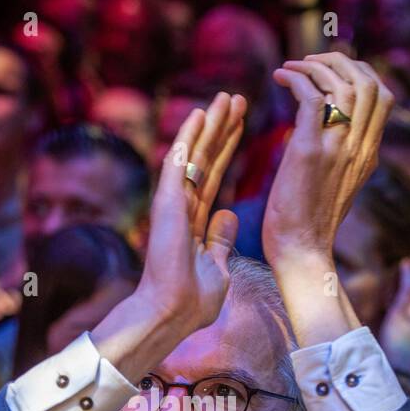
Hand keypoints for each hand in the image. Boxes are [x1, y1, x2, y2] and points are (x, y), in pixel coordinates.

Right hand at [134, 91, 245, 332]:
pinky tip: (200, 113)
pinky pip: (179, 162)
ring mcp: (173, 202)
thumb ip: (220, 239)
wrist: (172, 313)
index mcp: (194, 219)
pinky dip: (189, 137)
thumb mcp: (217, 266)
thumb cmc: (192, 301)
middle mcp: (182, 205)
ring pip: (194, 153)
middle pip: (206, 157)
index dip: (228, 147)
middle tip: (237, 98)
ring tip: (226, 97)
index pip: (214, 174)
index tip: (241, 124)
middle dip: (222, 127)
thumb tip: (228, 215)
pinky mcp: (167, 201)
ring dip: (210, 124)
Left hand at [263, 53, 394, 266]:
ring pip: (343, 84)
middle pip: (369, 83)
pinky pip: (311, 97)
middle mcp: (360, 147)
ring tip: (292, 68)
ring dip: (315, 66)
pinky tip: (280, 79)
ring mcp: (338, 148)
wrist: (301, 252)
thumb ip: (341, 156)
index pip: (383, 97)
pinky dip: (296, 79)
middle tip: (311, 62)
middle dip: (340, 62)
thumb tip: (325, 132)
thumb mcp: (337, 185)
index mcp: (369, 155)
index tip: (333, 72)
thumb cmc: (309, 225)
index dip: (361, 73)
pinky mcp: (310, 150)